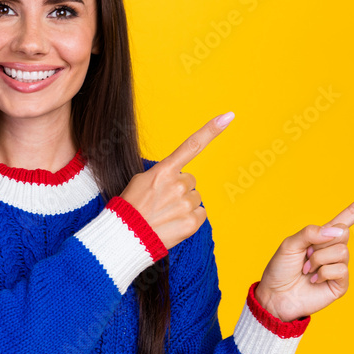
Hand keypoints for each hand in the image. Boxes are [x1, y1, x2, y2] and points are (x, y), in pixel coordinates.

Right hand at [119, 112, 233, 251]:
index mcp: (164, 170)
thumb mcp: (140, 181)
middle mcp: (178, 184)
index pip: (191, 145)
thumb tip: (177, 178)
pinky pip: (200, 214)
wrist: (126, 237)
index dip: (211, 130)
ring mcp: (186, 204)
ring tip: (165, 214)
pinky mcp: (192, 222)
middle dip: (180, 190)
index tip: (228, 116)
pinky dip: (190, 219)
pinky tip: (174, 223)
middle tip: (161, 202)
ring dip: (184, 205)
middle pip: (190, 181)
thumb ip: (163, 174)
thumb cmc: (130, 208)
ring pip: (195, 199)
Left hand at [255, 184, 353, 321]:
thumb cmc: (280, 269)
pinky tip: (314, 281)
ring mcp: (340, 266)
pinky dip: (323, 274)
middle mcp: (335, 249)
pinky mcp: (341, 284)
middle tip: (305, 256)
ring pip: (341, 252)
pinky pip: (340, 270)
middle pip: (343, 233)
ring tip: (307, 270)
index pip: (351, 215)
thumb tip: (338, 230)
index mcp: (324, 235)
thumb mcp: (290, 244)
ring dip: (318, 260)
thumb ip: (311, 232)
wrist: (275, 297)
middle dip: (320, 244)